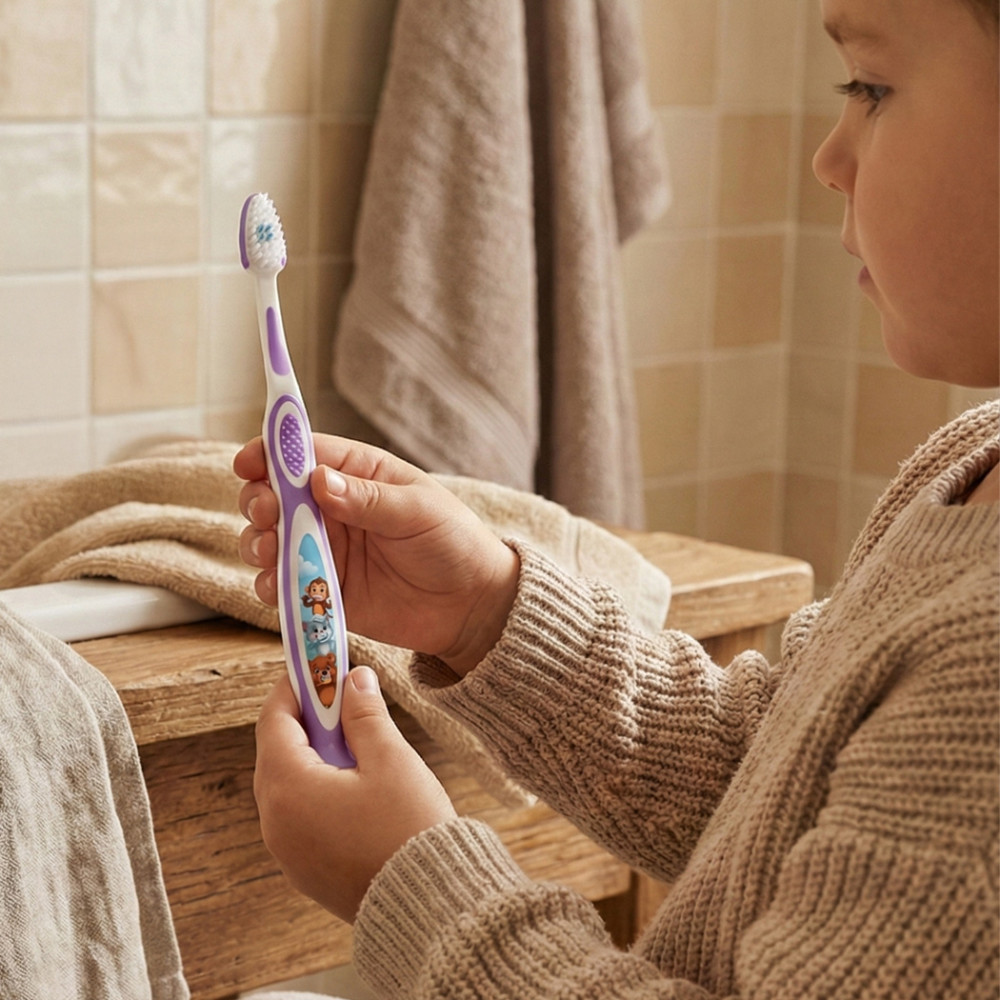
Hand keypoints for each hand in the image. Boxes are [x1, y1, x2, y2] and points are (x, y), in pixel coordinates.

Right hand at [234, 436, 518, 674]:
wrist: (470, 605)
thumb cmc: (452, 542)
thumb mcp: (417, 511)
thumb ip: (367, 499)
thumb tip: (318, 479)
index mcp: (357, 473)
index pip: (302, 453)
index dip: (270, 454)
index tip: (248, 463)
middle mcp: (332, 508)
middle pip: (274, 494)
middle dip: (260, 500)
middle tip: (268, 513)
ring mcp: (323, 549)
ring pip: (268, 538)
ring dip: (257, 541)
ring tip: (271, 549)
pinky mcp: (321, 589)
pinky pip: (281, 585)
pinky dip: (269, 584)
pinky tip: (277, 585)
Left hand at [254, 667, 455, 922]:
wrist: (428, 905)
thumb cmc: (408, 831)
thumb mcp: (390, 759)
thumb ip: (366, 714)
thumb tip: (354, 679)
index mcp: (289, 789)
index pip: (274, 720)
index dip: (294, 687)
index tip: (315, 665)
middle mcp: (276, 822)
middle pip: (276, 752)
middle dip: (306, 719)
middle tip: (340, 697)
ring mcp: (287, 850)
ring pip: (287, 784)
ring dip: (313, 754)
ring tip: (355, 737)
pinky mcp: (304, 870)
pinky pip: (299, 814)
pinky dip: (317, 787)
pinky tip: (354, 780)